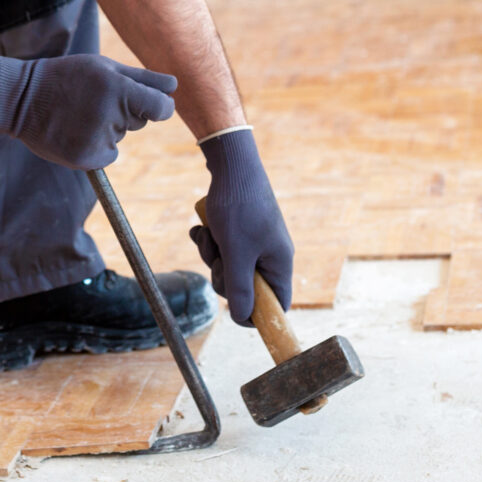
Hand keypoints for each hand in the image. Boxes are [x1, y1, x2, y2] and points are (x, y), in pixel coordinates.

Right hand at [0, 54, 176, 170]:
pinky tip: (76, 131)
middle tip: (94, 100)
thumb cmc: (68, 77)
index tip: (150, 104)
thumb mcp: (104, 67)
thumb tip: (174, 87)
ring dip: (108, 128)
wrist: (22, 98)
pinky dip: (98, 147)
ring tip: (79, 113)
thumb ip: (143, 78)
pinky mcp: (86, 159)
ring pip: (121, 136)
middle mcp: (109, 115)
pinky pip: (109, 154)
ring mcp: (97, 139)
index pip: (162, 108)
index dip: (159, 106)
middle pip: (140, 122)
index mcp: (118, 89)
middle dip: (125, 112)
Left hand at [188, 127, 292, 325]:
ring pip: (229, 266)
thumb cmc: (237, 206)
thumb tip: (244, 318)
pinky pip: (223, 247)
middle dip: (223, 275)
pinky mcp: (240, 228)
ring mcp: (255, 240)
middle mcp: (270, 253)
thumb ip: (239, 288)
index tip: (235, 309)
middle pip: (246, 287)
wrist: (231, 162)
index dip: (257, 314)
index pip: (277, 304)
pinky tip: (201, 227)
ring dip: (212, 254)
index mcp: (280, 262)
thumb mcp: (236, 253)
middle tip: (218, 257)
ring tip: (208, 234)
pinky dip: (210, 240)